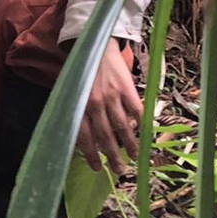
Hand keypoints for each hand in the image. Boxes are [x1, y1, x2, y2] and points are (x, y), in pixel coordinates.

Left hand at [74, 42, 142, 175]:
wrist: (98, 47)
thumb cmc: (83, 74)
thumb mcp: (73, 92)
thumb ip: (78, 113)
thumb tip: (84, 140)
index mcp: (78, 105)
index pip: (83, 137)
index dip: (90, 155)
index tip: (96, 168)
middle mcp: (94, 103)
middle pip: (105, 137)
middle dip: (112, 157)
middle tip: (119, 171)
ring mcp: (112, 96)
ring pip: (122, 128)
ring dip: (129, 145)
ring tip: (134, 157)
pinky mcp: (127, 88)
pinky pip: (136, 112)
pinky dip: (140, 125)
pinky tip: (143, 135)